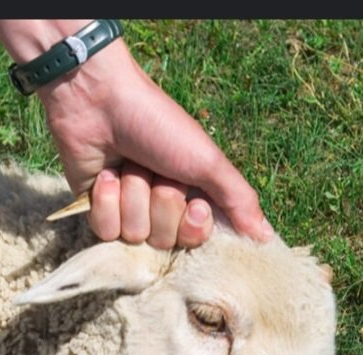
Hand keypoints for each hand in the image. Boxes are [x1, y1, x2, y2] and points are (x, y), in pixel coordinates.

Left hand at [37, 36, 271, 248]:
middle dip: (160, 202)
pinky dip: (106, 201)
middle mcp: (160, 212)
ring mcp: (127, 214)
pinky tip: (105, 176)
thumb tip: (265, 238)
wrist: (101, 104)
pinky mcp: (97, 213)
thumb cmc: (159, 126)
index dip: (193, 225)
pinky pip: (106, 232)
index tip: (195, 201)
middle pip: (164, 241)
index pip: (197, 241)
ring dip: (132, 196)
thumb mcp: (208, 161)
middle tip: (155, 171)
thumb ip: (238, 200)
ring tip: (128, 167)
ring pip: (133, 236)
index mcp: (191, 199)